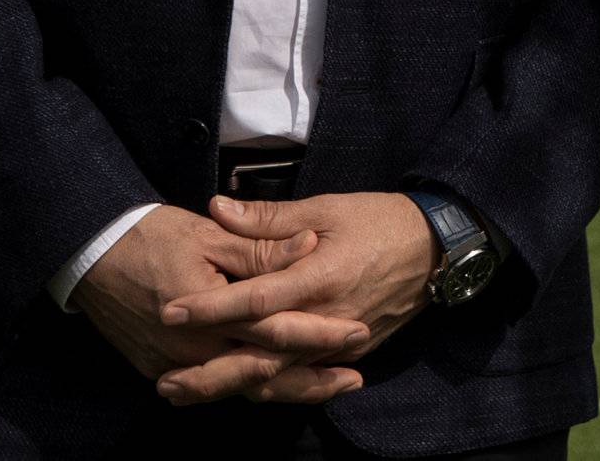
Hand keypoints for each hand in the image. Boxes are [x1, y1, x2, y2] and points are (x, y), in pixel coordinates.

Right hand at [72, 202, 365, 392]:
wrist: (89, 255)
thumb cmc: (150, 235)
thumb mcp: (208, 233)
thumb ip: (260, 247)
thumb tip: (307, 244)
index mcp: (212, 313)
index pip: (277, 329)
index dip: (320, 333)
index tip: (357, 331)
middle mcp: (196, 352)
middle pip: (266, 375)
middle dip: (313, 378)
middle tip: (355, 376)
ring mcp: (177, 368)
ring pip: (242, 390)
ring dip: (288, 390)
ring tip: (329, 386)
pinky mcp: (163, 371)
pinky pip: (216, 389)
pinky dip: (250, 389)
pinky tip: (276, 383)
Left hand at [152, 190, 437, 406]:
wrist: (434, 249)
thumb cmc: (377, 219)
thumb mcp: (325, 207)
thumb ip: (268, 218)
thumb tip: (217, 209)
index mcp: (319, 277)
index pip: (255, 300)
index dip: (211, 308)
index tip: (171, 310)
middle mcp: (326, 321)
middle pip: (261, 357)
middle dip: (210, 373)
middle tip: (165, 380)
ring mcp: (339, 345)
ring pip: (277, 377)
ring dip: (230, 387)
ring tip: (186, 391)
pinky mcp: (349, 356)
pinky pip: (300, 378)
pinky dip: (266, 386)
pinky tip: (235, 388)